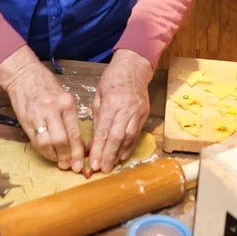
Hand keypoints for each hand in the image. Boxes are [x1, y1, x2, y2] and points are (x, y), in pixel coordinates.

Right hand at [0, 46, 85, 171]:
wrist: (24, 76)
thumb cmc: (46, 86)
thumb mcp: (64, 98)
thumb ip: (70, 119)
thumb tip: (79, 143)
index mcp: (67, 103)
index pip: (74, 132)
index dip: (78, 151)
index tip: (81, 163)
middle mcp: (53, 109)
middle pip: (62, 140)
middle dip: (68, 156)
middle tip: (72, 166)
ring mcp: (38, 115)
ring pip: (48, 143)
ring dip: (55, 156)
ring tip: (61, 162)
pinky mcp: (26, 121)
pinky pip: (36, 141)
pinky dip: (44, 151)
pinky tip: (50, 154)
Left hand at [88, 49, 153, 173]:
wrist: (134, 67)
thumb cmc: (112, 80)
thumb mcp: (98, 96)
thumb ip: (97, 118)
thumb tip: (92, 141)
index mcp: (112, 102)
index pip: (104, 130)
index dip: (99, 148)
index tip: (93, 162)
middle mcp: (126, 108)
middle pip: (117, 136)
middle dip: (109, 154)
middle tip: (101, 169)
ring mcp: (137, 112)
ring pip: (129, 137)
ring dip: (119, 153)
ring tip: (111, 165)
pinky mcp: (144, 114)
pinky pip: (136, 133)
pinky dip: (129, 146)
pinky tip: (122, 156)